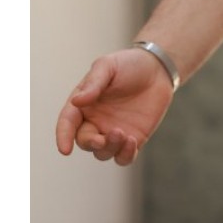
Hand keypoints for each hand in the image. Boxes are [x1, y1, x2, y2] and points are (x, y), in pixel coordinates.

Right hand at [55, 49, 174, 165]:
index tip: (65, 149)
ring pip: (102, 152)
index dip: (63, 136)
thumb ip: (93, 83)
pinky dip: (125, 155)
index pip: (68, 123)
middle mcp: (95, 121)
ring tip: (122, 134)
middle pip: (84, 142)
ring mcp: (113, 132)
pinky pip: (123, 157)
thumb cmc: (129, 64)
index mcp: (84, 104)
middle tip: (101, 139)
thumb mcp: (108, 66)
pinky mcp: (132, 139)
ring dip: (109, 148)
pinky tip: (132, 141)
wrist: (159, 68)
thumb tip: (76, 101)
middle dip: (90, 143)